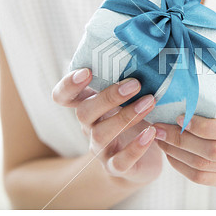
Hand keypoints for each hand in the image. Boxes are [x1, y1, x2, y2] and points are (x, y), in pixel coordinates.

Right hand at [52, 68, 162, 183]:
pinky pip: (121, 161)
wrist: (145, 158)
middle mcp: (90, 127)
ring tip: (150, 102)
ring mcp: (101, 149)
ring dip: (126, 117)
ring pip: (102, 135)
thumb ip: (129, 78)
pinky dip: (136, 147)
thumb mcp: (131, 97)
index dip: (69, 85)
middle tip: (135, 84)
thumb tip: (145, 48)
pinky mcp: (117, 167)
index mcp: (89, 106)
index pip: (64, 96)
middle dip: (108, 97)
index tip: (87, 71)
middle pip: (84, 113)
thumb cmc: (137, 118)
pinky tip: (152, 133)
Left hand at [154, 82, 215, 188]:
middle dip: (181, 140)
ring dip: (177, 153)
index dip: (203, 126)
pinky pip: (204, 179)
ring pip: (206, 168)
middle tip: (157, 127)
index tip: (179, 116)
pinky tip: (171, 154)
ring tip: (159, 138)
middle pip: (215, 151)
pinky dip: (182, 167)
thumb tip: (200, 47)